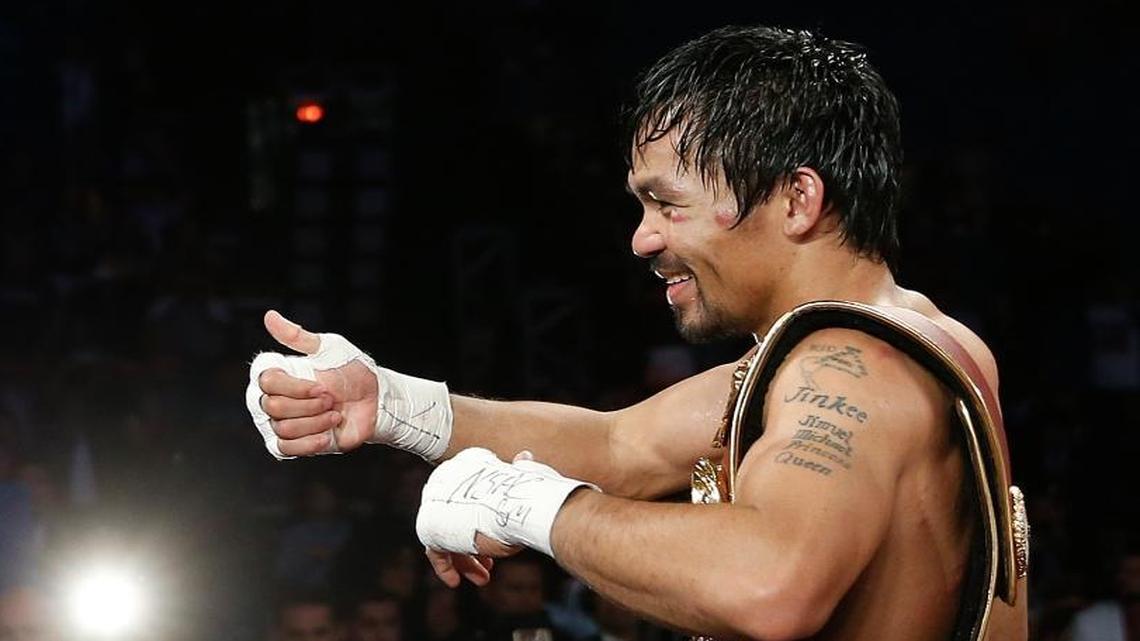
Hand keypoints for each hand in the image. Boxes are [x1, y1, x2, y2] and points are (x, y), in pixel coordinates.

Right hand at [256, 310, 378, 455]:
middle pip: (272, 406)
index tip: (321, 384)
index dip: (294, 386)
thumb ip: (298, 337)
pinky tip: (328, 435)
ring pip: (282, 428)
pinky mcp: (294, 444)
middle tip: (332, 398)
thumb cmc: (353, 371)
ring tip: (335, 414)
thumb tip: (269, 316)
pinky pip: (284, 448)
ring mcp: (283, 422)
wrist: (376, 403)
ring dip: (315, 422)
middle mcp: (275, 397)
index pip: (265, 380)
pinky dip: (309, 442)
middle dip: (309, 404)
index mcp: (280, 374)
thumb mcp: (329, 348)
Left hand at [422, 451, 534, 587]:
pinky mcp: (428, 527)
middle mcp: (445, 480)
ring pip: (446, 537)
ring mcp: (434, 503)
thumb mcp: (523, 478)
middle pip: (455, 519)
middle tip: (489, 563)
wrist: (517, 505)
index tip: (497, 537)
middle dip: (474, 545)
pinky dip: (446, 566)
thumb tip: (524, 457)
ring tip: (482, 576)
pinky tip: (456, 581)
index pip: (467, 497)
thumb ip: (517, 472)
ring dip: (465, 559)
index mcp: (467, 464)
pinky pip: (434, 551)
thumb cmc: (529, 492)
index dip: (482, 520)